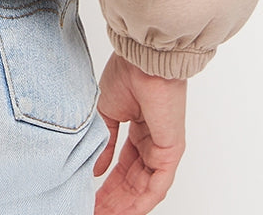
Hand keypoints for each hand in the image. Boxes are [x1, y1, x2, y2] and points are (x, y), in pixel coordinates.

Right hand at [93, 52, 186, 213]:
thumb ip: (104, 143)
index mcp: (139, 131)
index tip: (92, 197)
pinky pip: (157, 186)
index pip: (123, 166)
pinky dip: (141, 202)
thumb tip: (96, 168)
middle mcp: (153, 144)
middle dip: (114, 199)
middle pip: (132, 181)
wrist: (142, 62)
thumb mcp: (107, 112)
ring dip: (124, 205)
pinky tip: (126, 212)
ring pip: (143, 188)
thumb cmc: (127, 74)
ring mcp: (163, 150)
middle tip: (96, 211)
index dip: (107, 184)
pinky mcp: (170, 153)